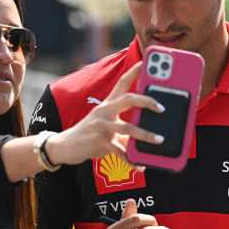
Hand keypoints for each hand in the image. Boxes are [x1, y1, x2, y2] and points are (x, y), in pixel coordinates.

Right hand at [45, 63, 164, 165]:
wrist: (65, 145)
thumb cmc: (90, 133)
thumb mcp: (106, 124)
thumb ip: (124, 125)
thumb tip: (147, 131)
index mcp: (108, 103)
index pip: (123, 82)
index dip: (135, 71)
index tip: (147, 63)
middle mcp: (105, 110)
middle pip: (129, 99)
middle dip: (147, 102)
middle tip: (163, 108)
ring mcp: (101, 125)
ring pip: (127, 128)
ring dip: (146, 135)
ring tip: (160, 140)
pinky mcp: (98, 141)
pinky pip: (119, 151)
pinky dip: (131, 160)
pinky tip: (140, 166)